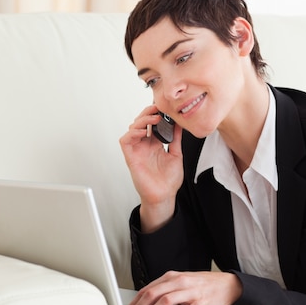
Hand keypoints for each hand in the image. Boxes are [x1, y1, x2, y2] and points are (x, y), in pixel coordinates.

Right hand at [119, 106, 183, 231]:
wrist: (164, 196)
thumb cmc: (169, 180)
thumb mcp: (176, 155)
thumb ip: (175, 139)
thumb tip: (179, 124)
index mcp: (154, 144)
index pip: (151, 124)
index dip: (155, 114)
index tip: (164, 108)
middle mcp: (144, 146)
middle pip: (140, 123)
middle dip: (147, 113)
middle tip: (157, 109)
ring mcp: (137, 151)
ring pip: (132, 129)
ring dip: (141, 121)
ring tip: (153, 119)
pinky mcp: (131, 158)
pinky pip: (125, 141)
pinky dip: (132, 133)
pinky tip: (143, 132)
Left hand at [126, 271, 242, 304]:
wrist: (226, 284)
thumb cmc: (201, 284)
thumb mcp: (180, 282)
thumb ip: (164, 289)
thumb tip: (144, 301)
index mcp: (171, 277)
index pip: (147, 289)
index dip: (135, 302)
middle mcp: (179, 282)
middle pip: (153, 294)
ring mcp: (191, 292)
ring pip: (166, 300)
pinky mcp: (202, 302)